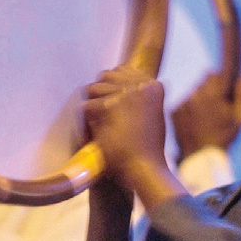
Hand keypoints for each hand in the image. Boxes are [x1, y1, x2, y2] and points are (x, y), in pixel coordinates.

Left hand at [83, 66, 168, 183]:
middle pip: (106, 75)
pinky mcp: (111, 106)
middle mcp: (143, 86)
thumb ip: (139, 96)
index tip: (109, 104)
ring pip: (94, 88)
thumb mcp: (150, 115)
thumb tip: (118, 74)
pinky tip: (96, 136)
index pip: (122, 70)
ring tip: (101, 126)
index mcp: (154, 86)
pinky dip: (87, 122)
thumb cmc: (146, 148)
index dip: (111, 86)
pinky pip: (86, 107)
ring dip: (92, 107)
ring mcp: (127, 94)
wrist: (145, 170)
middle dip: (100, 93)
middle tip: (102, 116)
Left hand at [170, 72, 240, 162]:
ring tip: (205, 116)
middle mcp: (196, 95)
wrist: (200, 156)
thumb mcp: (239, 118)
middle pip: (203, 80)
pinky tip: (195, 121)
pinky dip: (189, 107)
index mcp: (214, 95)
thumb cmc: (224, 138)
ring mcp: (184, 102)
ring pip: (193, 90)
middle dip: (211, 87)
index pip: (214, 74)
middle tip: (216, 105)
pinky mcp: (174, 110)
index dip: (219, 78)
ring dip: (199, 97)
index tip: (222, 84)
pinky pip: (183, 101)